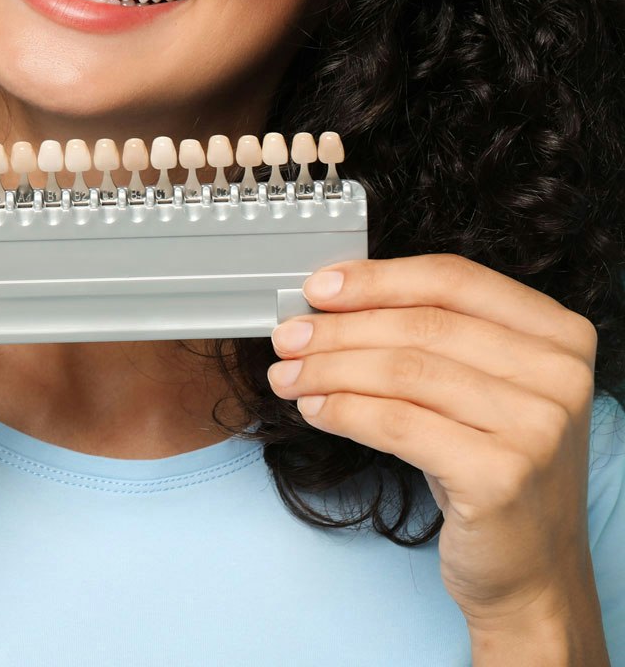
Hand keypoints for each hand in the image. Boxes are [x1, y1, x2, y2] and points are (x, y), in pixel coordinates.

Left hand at [268, 254, 598, 627]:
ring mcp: (536, 426)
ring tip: (288, 375)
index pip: (452, 279)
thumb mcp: (476, 387)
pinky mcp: (501, 475)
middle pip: (420, 325)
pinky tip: (314, 410)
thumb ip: (427, 335)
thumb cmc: (492, 465)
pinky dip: (343, 412)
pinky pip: (396, 424)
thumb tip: (331, 303)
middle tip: (287, 337)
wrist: (531, 568)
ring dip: (328, 370)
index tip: (320, 286)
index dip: (377, 279)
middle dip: (338, 329)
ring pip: (401, 372)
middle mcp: (559, 374)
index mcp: (558, 334)